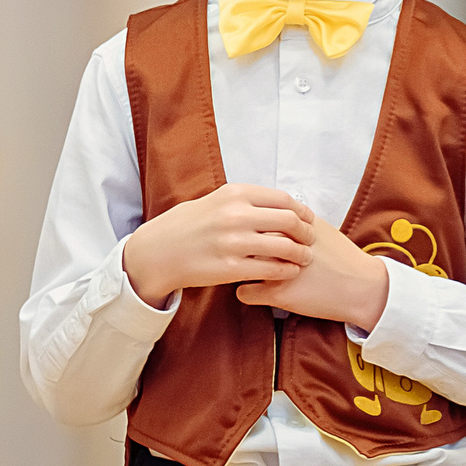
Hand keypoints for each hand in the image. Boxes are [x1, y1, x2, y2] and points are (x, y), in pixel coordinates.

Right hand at [123, 183, 315, 305]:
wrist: (156, 253)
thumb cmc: (185, 226)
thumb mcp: (212, 201)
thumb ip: (244, 201)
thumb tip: (279, 205)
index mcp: (233, 194)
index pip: (283, 199)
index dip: (302, 211)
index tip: (307, 220)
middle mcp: (235, 215)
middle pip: (289, 221)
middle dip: (306, 232)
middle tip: (309, 241)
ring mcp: (232, 242)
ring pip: (285, 246)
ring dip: (301, 254)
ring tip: (304, 259)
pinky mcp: (229, 268)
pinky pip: (271, 269)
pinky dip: (286, 271)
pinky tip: (288, 272)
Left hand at [234, 213, 391, 329]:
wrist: (362, 286)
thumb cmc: (338, 256)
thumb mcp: (315, 228)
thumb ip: (289, 219)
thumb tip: (264, 212)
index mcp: (287, 224)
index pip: (248, 221)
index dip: (245, 230)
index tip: (245, 238)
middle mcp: (279, 242)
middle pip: (239, 240)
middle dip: (238, 248)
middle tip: (245, 257)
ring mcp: (275, 268)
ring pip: (237, 265)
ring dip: (239, 270)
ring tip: (249, 273)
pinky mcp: (276, 293)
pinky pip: (242, 293)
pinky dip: (248, 293)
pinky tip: (258, 291)